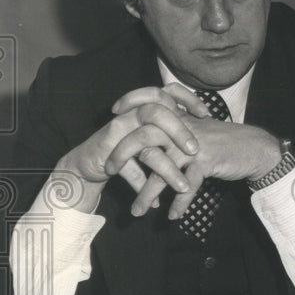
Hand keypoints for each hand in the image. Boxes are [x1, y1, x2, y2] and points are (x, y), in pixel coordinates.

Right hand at [56, 84, 208, 212]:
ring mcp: (118, 131)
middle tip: (195, 150)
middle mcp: (131, 114)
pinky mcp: (107, 149)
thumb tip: (203, 147)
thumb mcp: (152, 141)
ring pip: (144, 142)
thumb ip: (172, 139)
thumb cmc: (126, 150)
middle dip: (179, 131)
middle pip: (157, 111)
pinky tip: (155, 203)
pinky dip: (142, 186)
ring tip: (184, 187)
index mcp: (145, 107)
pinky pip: (128, 167)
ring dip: (166, 167)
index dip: (187, 98)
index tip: (206, 114)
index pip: (168, 91)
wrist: (89, 164)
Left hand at [106, 115, 282, 219]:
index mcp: (180, 117)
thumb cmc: (224, 141)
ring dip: (146, 193)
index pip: (150, 100)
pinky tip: (172, 215)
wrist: (254, 148)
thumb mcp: (198, 128)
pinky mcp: (206, 162)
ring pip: (161, 169)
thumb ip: (175, 128)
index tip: (114, 111)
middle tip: (109, 170)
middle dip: (122, 154)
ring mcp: (193, 146)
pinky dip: (179, 203)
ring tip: (137, 212)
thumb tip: (149, 137)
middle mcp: (183, 129)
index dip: (131, 101)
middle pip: (143, 136)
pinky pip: (186, 187)